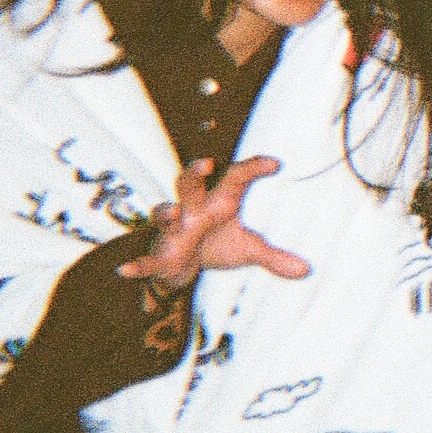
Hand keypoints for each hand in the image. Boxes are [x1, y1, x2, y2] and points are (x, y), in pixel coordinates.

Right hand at [117, 157, 311, 296]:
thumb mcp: (248, 250)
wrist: (183, 267)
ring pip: (164, 212)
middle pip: (190, 183)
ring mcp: (173, 230)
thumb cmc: (216, 245)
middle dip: (194, 173)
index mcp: (219, 201)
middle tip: (206, 163)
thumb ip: (274, 256)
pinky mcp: (160, 253)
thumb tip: (306, 270)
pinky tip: (125, 270)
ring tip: (173, 213)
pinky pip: (147, 258)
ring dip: (166, 211)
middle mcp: (194, 209)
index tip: (276, 162)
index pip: (236, 177)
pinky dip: (137, 264)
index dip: (254, 167)